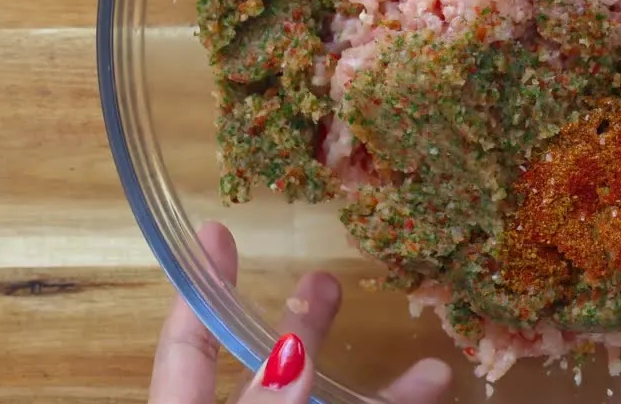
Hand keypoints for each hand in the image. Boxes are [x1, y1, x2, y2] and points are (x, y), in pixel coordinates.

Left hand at [149, 221, 451, 403]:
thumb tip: (295, 357)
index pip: (186, 350)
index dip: (201, 291)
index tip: (217, 233)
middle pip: (265, 369)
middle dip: (299, 324)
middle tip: (325, 278)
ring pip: (324, 400)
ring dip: (368, 376)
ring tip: (413, 351)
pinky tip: (434, 383)